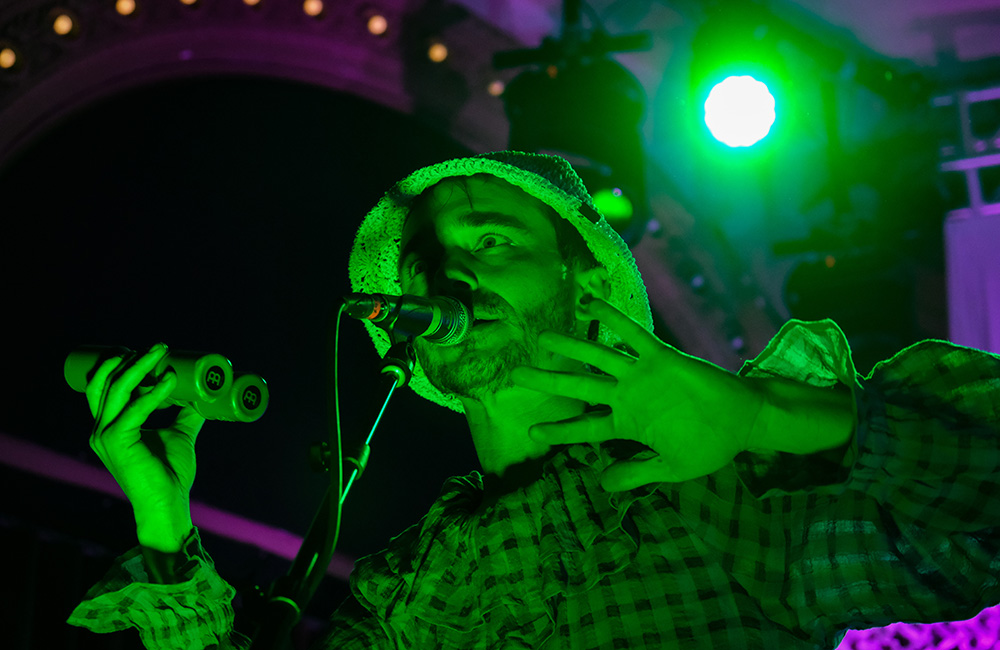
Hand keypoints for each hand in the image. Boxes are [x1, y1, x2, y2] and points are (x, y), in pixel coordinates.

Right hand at [86, 343, 204, 551]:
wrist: (167, 503)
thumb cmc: (170, 473)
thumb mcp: (179, 435)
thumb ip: (185, 415)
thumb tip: (202, 395)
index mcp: (109, 426)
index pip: (106, 386)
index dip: (123, 364)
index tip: (151, 350)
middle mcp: (100, 429)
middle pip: (107, 382)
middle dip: (132, 359)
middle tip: (160, 346)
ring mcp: (104, 435)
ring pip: (116, 389)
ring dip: (140, 366)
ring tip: (162, 352)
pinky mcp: (116, 442)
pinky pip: (134, 410)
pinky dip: (152, 393)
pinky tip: (168, 381)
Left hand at [511, 299, 763, 490]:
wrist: (743, 422)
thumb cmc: (709, 445)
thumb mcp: (670, 467)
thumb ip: (636, 472)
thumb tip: (603, 485)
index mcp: (626, 424)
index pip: (585, 427)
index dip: (559, 429)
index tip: (532, 430)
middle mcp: (626, 396)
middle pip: (578, 387)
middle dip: (547, 381)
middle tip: (515, 375)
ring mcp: (641, 376)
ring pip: (597, 358)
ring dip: (570, 347)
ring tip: (542, 338)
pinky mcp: (661, 358)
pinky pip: (633, 334)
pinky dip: (613, 319)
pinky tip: (589, 303)